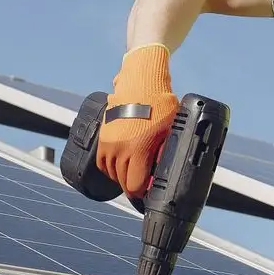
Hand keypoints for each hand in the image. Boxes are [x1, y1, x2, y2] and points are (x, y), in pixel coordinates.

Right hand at [95, 44, 177, 198]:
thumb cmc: (160, 104)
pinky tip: (121, 164)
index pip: (135, 185)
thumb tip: (165, 174)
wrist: (140, 82)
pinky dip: (110, 167)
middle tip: (144, 183)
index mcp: (138, 149)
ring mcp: (109, 143)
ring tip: (133, 174)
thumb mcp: (171, 130)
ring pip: (111, 173)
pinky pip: (102, 162)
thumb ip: (167, 154)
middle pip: (123, 182)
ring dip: (121, 177)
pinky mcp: (102, 136)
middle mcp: (120, 149)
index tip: (149, 191)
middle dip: (134, 186)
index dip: (143, 192)